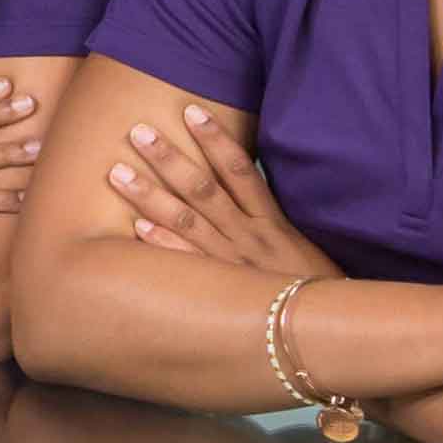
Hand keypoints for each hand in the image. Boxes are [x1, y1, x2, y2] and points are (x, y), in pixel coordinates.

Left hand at [107, 103, 330, 279]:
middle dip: (169, 158)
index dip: (217, 138)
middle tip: (137, 130)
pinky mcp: (223, 291)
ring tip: (117, 172)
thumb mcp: (296, 248)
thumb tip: (239, 189)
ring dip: (150, 196)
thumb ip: (268, 221)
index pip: (240, 169)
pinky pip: (188, 264)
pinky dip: (164, 245)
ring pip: (189, 221)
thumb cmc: (312, 289)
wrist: (325, 332)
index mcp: (270, 222)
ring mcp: (233, 264)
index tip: (190, 110)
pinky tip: (137, 227)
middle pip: (204, 188)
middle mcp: (249, 237)